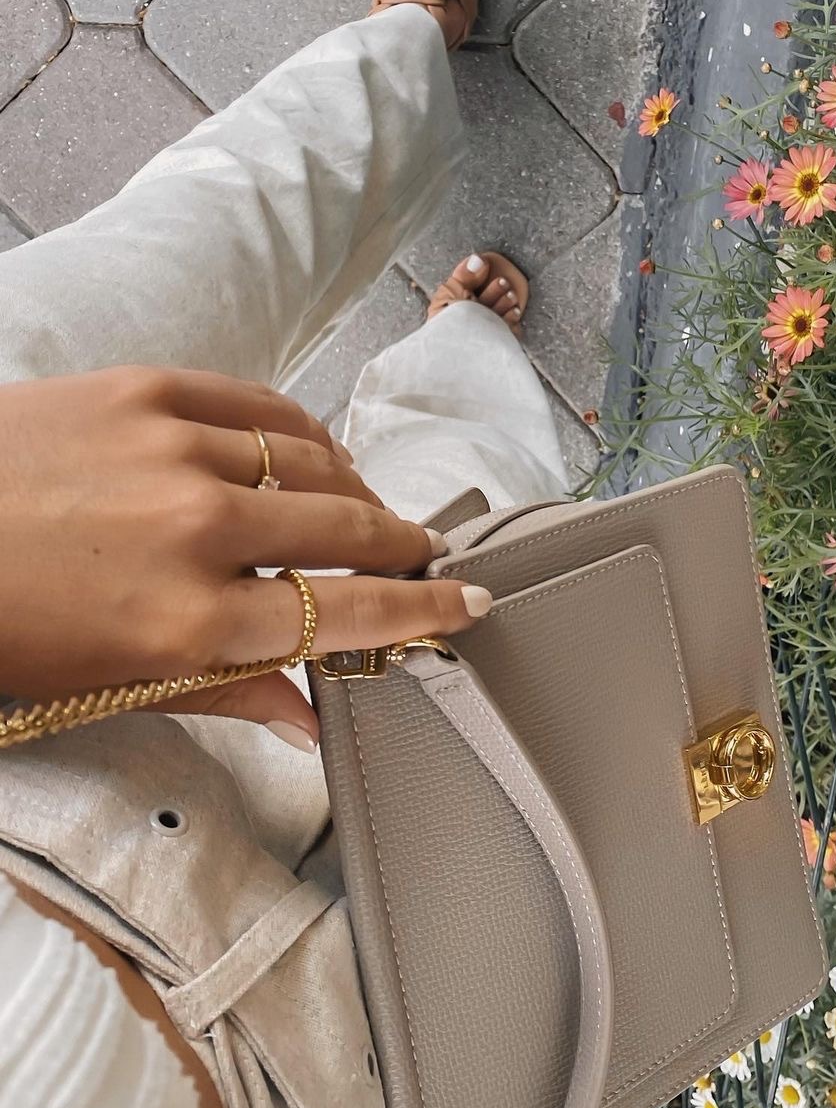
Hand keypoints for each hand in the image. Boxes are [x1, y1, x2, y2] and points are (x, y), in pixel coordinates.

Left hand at [0, 367, 490, 747]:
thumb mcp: (99, 683)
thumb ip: (223, 692)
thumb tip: (305, 717)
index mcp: (185, 623)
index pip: (346, 615)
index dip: (422, 612)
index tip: (464, 605)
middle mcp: (197, 530)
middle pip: (350, 532)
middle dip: (403, 548)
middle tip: (422, 558)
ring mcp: (176, 447)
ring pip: (319, 463)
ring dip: (356, 492)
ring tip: (363, 513)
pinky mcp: (150, 389)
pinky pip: (266, 406)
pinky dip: (305, 435)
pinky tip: (310, 455)